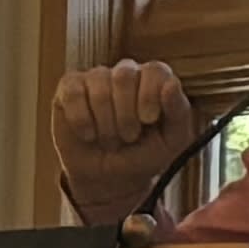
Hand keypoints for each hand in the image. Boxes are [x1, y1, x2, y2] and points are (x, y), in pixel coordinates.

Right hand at [49, 57, 201, 223]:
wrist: (110, 177)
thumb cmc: (144, 155)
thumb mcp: (172, 141)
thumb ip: (179, 112)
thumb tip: (172, 84)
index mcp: (154, 82)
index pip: (155, 70)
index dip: (150, 94)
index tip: (148, 120)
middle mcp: (126, 74)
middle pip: (124, 74)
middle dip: (126, 113)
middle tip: (129, 137)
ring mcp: (96, 79)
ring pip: (99, 84)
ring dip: (105, 121)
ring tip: (110, 140)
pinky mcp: (70, 88)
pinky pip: (73, 92)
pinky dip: (81, 119)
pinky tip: (88, 134)